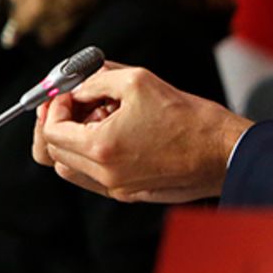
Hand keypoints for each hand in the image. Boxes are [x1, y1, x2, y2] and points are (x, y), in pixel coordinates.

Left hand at [33, 63, 250, 203]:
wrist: (221, 151)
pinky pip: (93, 176)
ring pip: (71, 168)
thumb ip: (97, 80)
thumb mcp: (138, 81)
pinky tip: (117, 130)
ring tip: (102, 115)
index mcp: (101, 148)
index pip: (51, 132)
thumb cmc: (188, 117)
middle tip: (76, 100)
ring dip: (74, 140)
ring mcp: (117, 187)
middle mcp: (104, 174)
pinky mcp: (131, 192)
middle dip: (60, 122)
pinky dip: (93, 153)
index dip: (55, 107)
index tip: (69, 92)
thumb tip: (77, 84)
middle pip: (54, 153)